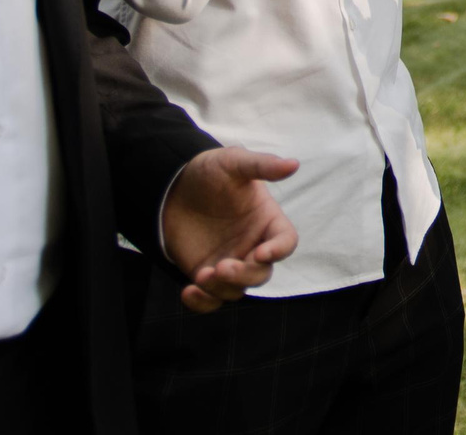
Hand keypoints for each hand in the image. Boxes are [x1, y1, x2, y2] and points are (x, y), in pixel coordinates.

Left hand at [160, 146, 299, 312]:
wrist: (172, 187)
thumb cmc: (209, 172)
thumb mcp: (233, 163)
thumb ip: (262, 165)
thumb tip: (293, 164)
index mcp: (266, 220)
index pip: (286, 242)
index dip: (279, 251)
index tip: (260, 253)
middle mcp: (252, 245)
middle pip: (261, 273)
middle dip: (244, 275)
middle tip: (221, 267)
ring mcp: (230, 262)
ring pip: (237, 289)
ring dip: (222, 288)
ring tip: (201, 275)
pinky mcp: (206, 274)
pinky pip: (211, 299)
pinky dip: (202, 303)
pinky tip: (188, 291)